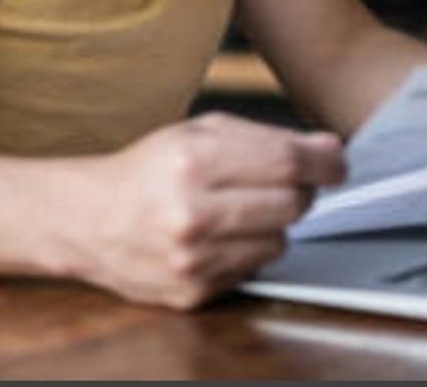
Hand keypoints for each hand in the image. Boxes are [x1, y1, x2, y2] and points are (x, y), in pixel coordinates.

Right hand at [61, 112, 345, 309]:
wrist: (90, 220)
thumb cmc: (149, 171)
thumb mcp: (199, 134)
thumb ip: (266, 138)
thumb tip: (329, 150)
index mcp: (193, 161)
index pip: (287, 161)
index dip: (324, 162)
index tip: (336, 164)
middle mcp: (192, 213)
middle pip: (292, 204)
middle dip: (297, 192)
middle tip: (277, 184)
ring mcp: (192, 259)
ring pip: (280, 242)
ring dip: (270, 226)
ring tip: (236, 212)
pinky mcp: (193, 292)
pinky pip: (253, 270)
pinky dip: (246, 253)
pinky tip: (216, 238)